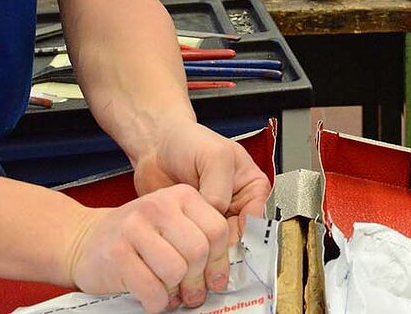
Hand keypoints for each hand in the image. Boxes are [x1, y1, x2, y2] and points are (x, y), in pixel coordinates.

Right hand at [65, 184, 227, 311]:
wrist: (86, 240)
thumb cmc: (137, 238)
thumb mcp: (172, 225)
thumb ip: (199, 239)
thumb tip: (221, 275)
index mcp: (181, 196)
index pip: (217, 230)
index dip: (219, 262)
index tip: (215, 279)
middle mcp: (158, 206)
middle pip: (199, 252)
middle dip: (197, 280)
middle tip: (190, 292)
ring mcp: (134, 228)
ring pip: (176, 271)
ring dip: (174, 291)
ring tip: (167, 292)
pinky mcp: (116, 254)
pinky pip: (152, 289)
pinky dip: (156, 302)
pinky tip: (151, 298)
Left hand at [131, 122, 269, 300]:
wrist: (156, 145)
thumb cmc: (189, 141)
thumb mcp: (214, 156)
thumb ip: (220, 187)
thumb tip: (218, 216)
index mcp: (252, 188)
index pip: (254, 222)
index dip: (239, 239)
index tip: (222, 252)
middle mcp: (237, 206)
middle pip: (237, 240)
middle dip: (220, 255)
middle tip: (205, 270)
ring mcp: (214, 218)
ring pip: (216, 248)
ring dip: (204, 260)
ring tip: (191, 269)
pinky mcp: (192, 228)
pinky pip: (195, 247)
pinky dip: (188, 256)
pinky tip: (179, 260)